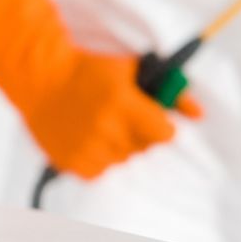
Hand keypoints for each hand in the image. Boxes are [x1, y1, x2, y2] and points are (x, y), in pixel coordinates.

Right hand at [21, 51, 202, 180]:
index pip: (165, 134)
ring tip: (99, 124)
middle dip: (138, 133)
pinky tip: (87, 137)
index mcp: (123, 102)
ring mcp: (87, 148)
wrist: (40, 78)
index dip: (160, 125)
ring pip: (123, 160)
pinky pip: (101, 171)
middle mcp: (106, 128)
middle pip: (144, 148)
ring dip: (117, 145)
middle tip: (119, 115)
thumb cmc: (90, 70)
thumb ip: (171, 92)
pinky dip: (98, 158)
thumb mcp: (133, 71)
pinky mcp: (72, 163)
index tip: (150, 117)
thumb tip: (200, 114)